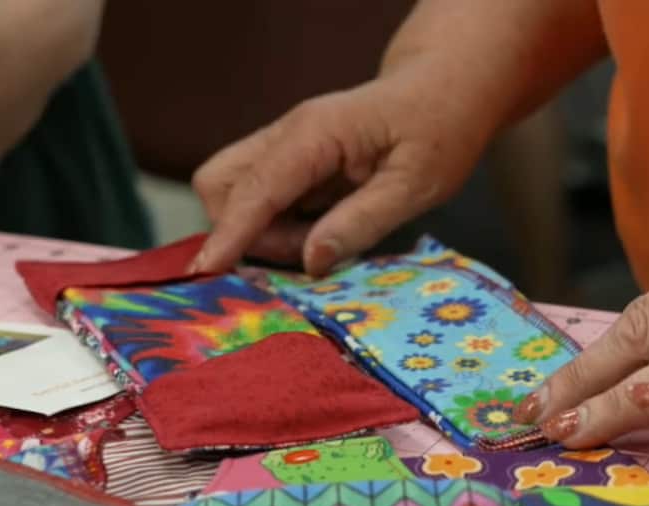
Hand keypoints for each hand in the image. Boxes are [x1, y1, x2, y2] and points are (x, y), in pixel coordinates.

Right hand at [190, 60, 500, 275]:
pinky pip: (258, 201)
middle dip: (242, 231)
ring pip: (233, 195)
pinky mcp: (289, 164)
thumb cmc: (438, 130)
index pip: (255, 188)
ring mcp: (284, 148)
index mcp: (316, 134)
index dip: (230, 234)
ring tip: (325, 240)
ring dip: (264, 233)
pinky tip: (322, 231)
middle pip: (219, 184)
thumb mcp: (416, 183)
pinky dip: (277, 227)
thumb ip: (363, 222)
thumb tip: (311, 260)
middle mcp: (287, 136)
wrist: (443, 90)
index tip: (205, 272)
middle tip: (303, 252)